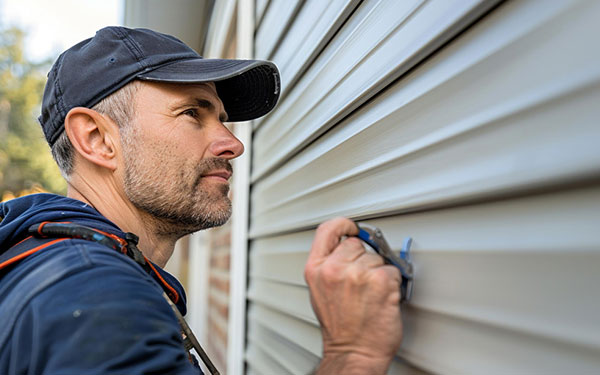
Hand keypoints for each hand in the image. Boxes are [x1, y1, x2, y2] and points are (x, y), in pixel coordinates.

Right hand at [305, 217, 402, 374]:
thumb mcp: (320, 291)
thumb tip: (348, 245)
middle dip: (363, 259)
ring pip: (377, 257)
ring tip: (370, 294)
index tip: (353, 228)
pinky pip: (393, 269)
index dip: (343, 225)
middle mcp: (334, 269)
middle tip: (361, 283)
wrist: (354, 352)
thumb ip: (329, 265)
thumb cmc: (341, 328)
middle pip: (357, 244)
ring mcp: (357, 274)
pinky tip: (382, 298)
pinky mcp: (381, 281)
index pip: (328, 230)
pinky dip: (393, 283)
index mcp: (316, 269)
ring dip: (379, 273)